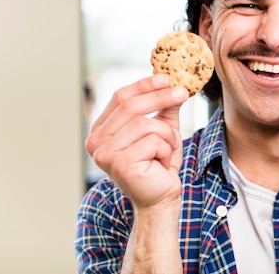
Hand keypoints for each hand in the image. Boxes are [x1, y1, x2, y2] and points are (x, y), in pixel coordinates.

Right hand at [85, 74, 188, 209]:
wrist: (161, 199)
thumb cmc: (159, 166)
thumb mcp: (163, 130)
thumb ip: (164, 109)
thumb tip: (173, 84)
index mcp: (102, 130)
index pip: (120, 98)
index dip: (144, 85)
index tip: (166, 78)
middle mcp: (96, 141)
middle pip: (130, 106)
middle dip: (160, 97)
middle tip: (183, 93)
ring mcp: (104, 153)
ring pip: (144, 124)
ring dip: (166, 135)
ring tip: (169, 149)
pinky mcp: (119, 164)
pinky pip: (152, 141)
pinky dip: (166, 149)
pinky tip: (162, 163)